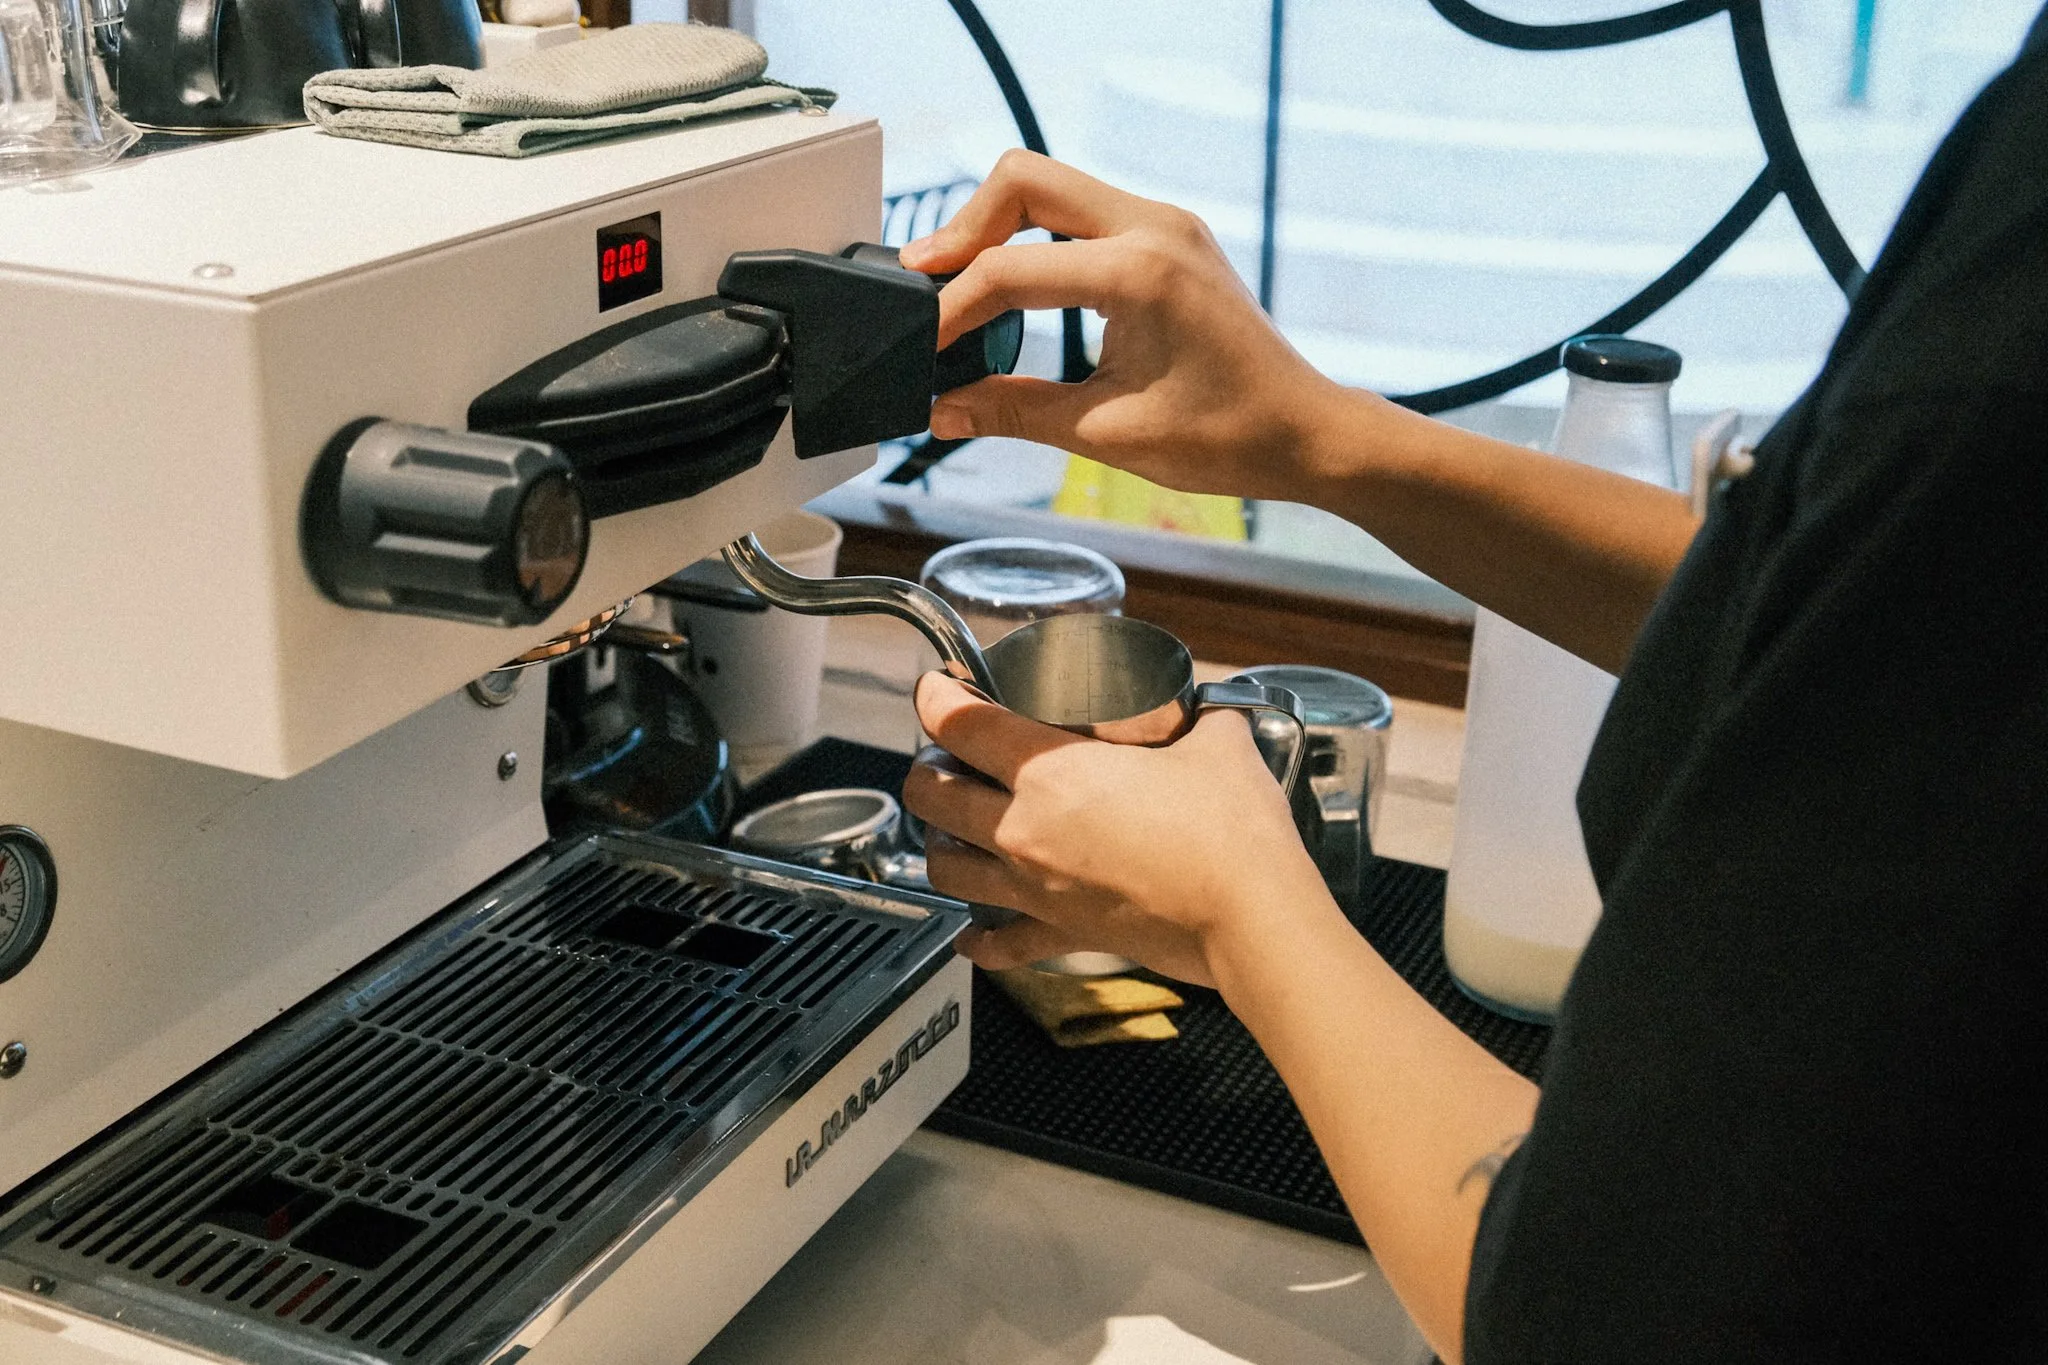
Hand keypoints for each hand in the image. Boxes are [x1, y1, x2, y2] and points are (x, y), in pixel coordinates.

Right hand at [899, 151, 1348, 503]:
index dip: (951, 309)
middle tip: (924, 283)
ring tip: (960, 285)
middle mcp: (1155, 227)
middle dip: (964, 229)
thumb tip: (942, 409)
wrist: (1304, 431)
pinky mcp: (1168, 235)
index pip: (1010, 270)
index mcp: (1141, 273)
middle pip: (1024, 180)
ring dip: (997, 226)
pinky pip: (1082, 210)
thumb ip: (1013, 411)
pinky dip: (1036, 236)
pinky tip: (1016, 284)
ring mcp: (1165, 223)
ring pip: (1051, 185)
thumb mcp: (1106, 432)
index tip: (923, 347)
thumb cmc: (1230, 436)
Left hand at [902, 672, 1332, 985]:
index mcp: (1050, 771)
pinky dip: (981, 938)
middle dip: (926, 768)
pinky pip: (999, 942)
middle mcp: (1024, 830)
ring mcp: (1034, 888)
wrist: (1251, 919)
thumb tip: (1200, 709)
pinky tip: (974, 933)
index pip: (960, 723)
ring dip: (938, 841)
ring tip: (954, 827)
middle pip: (931, 795)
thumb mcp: (1215, 742)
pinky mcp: (1060, 934)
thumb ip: (1196, 716)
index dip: (936, 696)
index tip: (938, 686)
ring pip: (944, 867)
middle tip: (944, 755)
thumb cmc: (1231, 832)